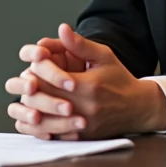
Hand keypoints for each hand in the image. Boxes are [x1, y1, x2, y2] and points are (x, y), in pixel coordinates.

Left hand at [6, 24, 165, 139]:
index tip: (34, 65)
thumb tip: (61, 29)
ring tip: (29, 98)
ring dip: (33, 109)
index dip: (38, 71)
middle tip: (27, 81)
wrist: (138, 107)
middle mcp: (85, 109)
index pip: (50, 79)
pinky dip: (42, 126)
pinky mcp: (82, 137)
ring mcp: (83, 126)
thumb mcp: (103, 56)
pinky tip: (37, 115)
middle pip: (44, 100)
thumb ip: (79, 44)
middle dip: (32, 89)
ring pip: (46, 121)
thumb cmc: (119, 79)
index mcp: (88, 86)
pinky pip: (54, 135)